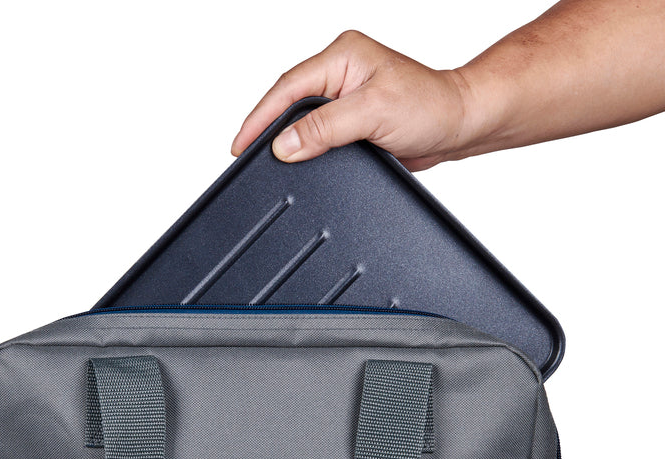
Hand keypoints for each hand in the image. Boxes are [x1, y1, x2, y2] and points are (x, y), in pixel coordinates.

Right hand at [230, 30, 474, 170]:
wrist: (460, 125)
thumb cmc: (431, 106)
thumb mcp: (372, 114)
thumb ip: (325, 128)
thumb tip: (285, 144)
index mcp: (342, 55)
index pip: (288, 87)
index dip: (260, 117)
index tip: (240, 144)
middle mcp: (341, 72)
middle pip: (288, 101)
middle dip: (266, 128)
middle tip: (245, 155)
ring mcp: (346, 95)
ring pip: (302, 119)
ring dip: (285, 139)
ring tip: (263, 158)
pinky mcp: (352, 119)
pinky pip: (318, 133)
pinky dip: (304, 148)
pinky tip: (295, 160)